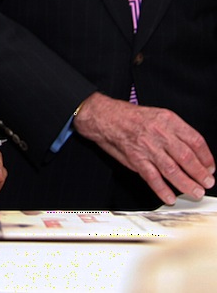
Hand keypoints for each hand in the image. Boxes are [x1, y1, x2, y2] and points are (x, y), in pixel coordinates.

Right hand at [73, 92, 214, 204]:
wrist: (106, 116)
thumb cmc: (131, 116)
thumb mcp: (157, 115)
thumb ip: (174, 132)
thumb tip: (191, 151)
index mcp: (168, 120)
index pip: (195, 140)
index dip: (206, 156)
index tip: (210, 166)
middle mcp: (159, 133)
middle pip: (186, 157)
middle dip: (200, 173)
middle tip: (207, 182)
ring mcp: (147, 147)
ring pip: (173, 170)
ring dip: (187, 184)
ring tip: (196, 192)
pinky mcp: (136, 159)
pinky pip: (153, 178)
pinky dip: (163, 190)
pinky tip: (170, 197)